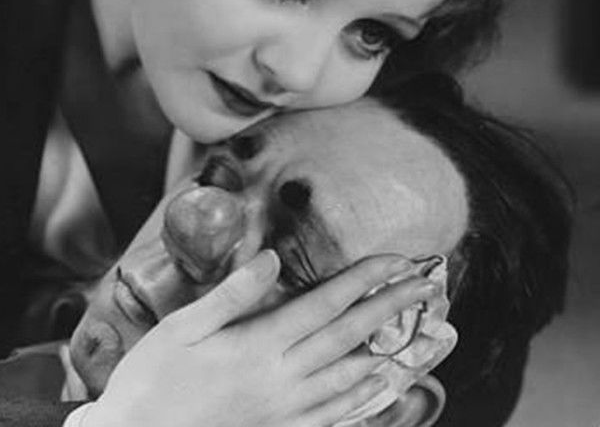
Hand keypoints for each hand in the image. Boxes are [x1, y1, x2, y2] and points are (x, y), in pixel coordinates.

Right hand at [82, 250, 438, 426]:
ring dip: (393, 351)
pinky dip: (366, 399)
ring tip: (424, 336)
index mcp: (260, 345)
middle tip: (427, 286)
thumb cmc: (155, 378)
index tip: (396, 260)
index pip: (326, 303)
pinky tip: (384, 386)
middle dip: (392, 307)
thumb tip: (272, 261)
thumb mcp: (183, 327)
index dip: (365, 279)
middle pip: (349, 336)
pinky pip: (335, 415)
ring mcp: (285, 409)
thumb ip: (232, 294)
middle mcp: (282, 377)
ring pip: (353, 377)